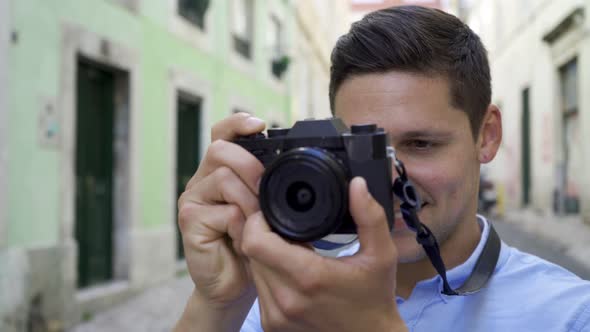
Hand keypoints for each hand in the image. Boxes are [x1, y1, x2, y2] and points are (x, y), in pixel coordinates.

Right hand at [177, 112, 264, 309]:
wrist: (234, 284)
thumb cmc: (252, 245)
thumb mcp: (264, 210)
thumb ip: (266, 187)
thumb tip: (289, 166)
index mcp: (219, 171)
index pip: (222, 134)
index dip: (237, 124)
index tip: (259, 125)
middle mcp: (202, 180)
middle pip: (221, 150)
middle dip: (252, 166)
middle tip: (268, 191)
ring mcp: (192, 199)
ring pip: (224, 179)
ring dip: (251, 200)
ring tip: (259, 222)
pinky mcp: (189, 221)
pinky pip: (223, 211)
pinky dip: (242, 225)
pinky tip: (244, 238)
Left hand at [242, 177, 407, 331]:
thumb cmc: (375, 299)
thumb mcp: (381, 255)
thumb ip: (369, 217)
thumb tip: (357, 185)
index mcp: (308, 277)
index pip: (256, 241)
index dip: (258, 220)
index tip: (274, 212)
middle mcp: (285, 300)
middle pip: (251, 253)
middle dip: (262, 234)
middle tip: (285, 227)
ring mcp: (276, 316)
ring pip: (253, 270)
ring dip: (264, 255)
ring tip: (290, 248)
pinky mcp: (272, 325)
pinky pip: (258, 289)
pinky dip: (268, 275)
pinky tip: (290, 270)